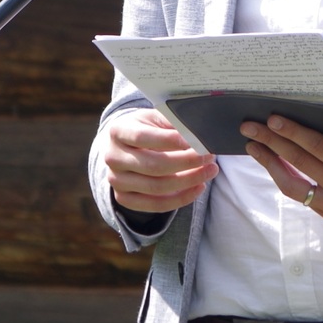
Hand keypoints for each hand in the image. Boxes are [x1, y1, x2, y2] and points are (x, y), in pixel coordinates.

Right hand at [103, 108, 217, 213]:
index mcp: (118, 131)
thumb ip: (174, 122)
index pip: (143, 137)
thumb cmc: (147, 129)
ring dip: (189, 180)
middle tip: (210, 156)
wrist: (128, 148)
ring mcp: (116, 180)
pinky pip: (156, 205)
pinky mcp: (124, 198)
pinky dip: (181, 198)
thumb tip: (199, 130)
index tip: (197, 141)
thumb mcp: (156, 117)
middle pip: (153, 165)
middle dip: (187, 162)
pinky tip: (198, 187)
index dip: (171, 140)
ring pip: (157, 187)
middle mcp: (112, 157)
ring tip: (210, 170)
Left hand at [243, 115, 322, 219]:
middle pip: (299, 161)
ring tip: (252, 145)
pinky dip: (281, 175)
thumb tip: (309, 106)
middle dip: (272, 142)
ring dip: (268, 162)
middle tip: (250, 127)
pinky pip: (297, 193)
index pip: (318, 147)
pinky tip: (268, 160)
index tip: (272, 119)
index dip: (294, 132)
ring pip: (291, 183)